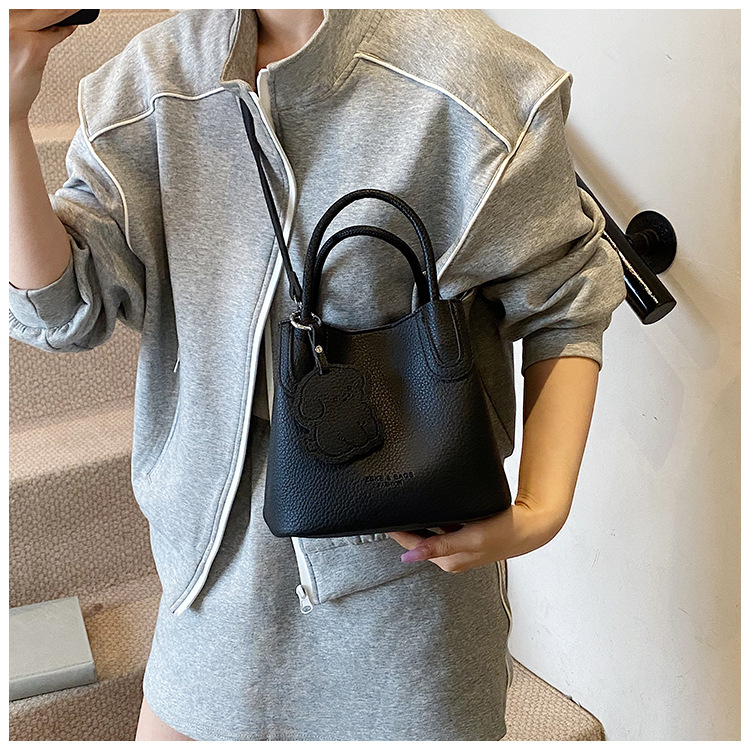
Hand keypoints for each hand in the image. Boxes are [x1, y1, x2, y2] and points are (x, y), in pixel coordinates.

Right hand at [10, 10, 80, 123]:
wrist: (6, 105)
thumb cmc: (7, 77)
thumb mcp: (9, 43)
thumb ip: (23, 27)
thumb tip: (49, 16)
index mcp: (0, 20)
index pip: (21, 3)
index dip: (40, 2)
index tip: (59, 3)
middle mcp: (4, 23)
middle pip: (34, 5)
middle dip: (56, 6)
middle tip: (74, 4)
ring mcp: (16, 33)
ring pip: (46, 14)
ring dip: (63, 12)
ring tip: (75, 7)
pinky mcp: (34, 47)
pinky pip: (55, 33)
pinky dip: (65, 30)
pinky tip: (72, 26)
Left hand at [386, 498, 565, 572]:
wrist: (528, 528)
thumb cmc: (503, 532)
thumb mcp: (470, 538)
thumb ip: (439, 546)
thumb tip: (408, 556)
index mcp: (447, 560)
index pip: (409, 543)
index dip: (395, 530)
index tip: (381, 515)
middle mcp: (448, 557)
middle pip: (415, 538)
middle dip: (404, 523)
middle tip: (392, 502)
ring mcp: (454, 548)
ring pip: (426, 532)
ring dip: (418, 520)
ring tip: (407, 501)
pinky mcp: (462, 540)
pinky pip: (439, 528)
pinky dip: (433, 519)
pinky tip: (432, 507)